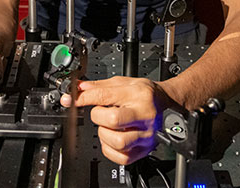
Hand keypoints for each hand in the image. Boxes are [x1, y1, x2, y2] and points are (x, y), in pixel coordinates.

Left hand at [61, 76, 176, 164]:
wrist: (165, 104)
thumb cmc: (145, 94)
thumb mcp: (123, 83)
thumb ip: (100, 86)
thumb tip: (79, 89)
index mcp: (138, 95)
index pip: (105, 96)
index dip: (84, 98)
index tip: (73, 99)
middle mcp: (144, 116)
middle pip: (112, 120)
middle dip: (98, 116)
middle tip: (100, 113)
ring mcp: (145, 135)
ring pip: (118, 141)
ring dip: (104, 134)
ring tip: (108, 127)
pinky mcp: (144, 150)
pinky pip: (121, 157)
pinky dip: (109, 148)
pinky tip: (112, 138)